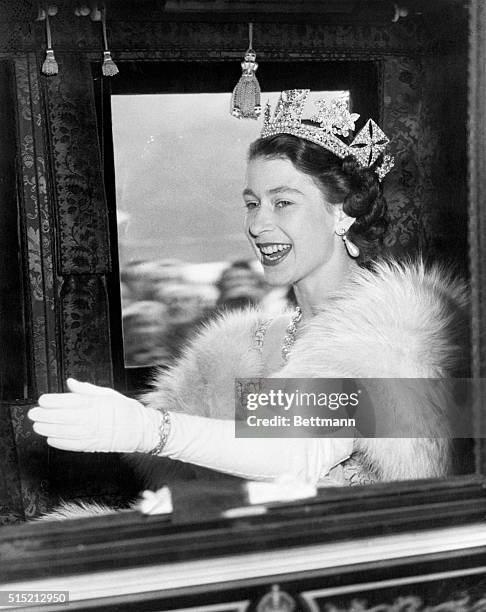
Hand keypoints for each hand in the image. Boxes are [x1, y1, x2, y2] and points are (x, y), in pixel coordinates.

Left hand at [28, 378, 160, 452]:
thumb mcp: (108, 393)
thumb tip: (71, 383)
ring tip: (37, 427)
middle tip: (33, 414)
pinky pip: (74, 445)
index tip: (42, 400)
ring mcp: (94, 433)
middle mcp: (94, 418)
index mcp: (97, 403)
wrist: (142, 429)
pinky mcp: (94, 445)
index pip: (70, 401)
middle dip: (46, 415)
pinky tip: (51, 439)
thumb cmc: (126, 411)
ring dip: (49, 429)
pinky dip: (61, 443)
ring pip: (66, 432)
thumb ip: (87, 389)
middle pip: (64, 416)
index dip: (53, 401)